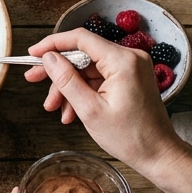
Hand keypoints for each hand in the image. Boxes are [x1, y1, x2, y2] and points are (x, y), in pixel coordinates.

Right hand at [25, 29, 185, 176]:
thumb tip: (48, 57)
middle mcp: (130, 57)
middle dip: (58, 71)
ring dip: (69, 86)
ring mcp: (131, 67)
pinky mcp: (130, 78)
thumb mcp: (90, 110)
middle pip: (82, 54)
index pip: (81, 38)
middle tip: (33, 79)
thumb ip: (66, 80)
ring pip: (88, 68)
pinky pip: (99, 78)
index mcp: (122, 61)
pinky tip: (71, 111)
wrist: (158, 154)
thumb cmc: (130, 137)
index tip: (32, 53)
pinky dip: (84, 91)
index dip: (53, 44)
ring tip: (55, 108)